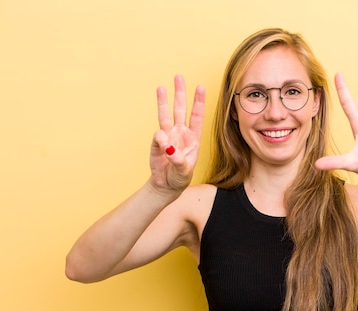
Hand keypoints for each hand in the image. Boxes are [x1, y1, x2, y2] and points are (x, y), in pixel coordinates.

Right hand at [150, 75, 204, 193]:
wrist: (167, 185)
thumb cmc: (180, 177)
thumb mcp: (183, 171)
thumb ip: (177, 159)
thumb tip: (166, 145)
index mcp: (193, 138)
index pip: (197, 116)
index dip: (198, 102)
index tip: (200, 87)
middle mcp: (181, 133)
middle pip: (180, 109)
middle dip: (180, 93)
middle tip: (179, 77)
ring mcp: (168, 136)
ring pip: (166, 115)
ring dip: (163, 101)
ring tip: (161, 88)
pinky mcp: (157, 143)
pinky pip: (157, 136)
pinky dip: (159, 139)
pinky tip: (162, 143)